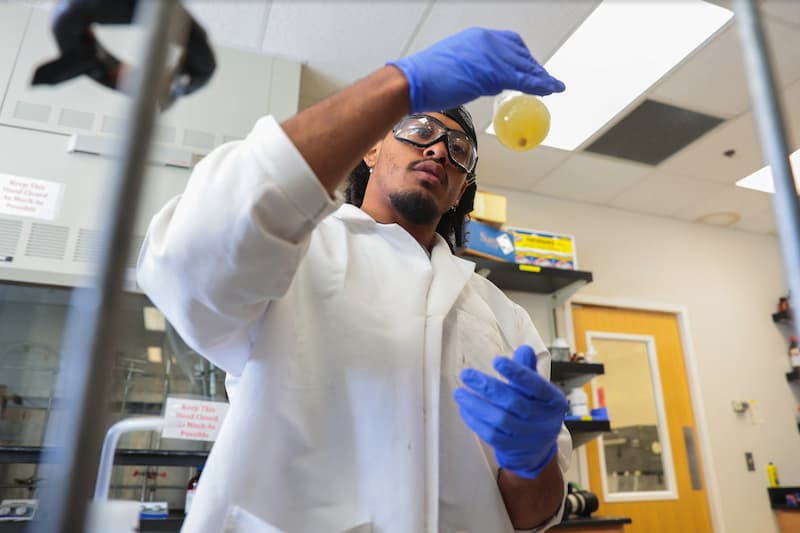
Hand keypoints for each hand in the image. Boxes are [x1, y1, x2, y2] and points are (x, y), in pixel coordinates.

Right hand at [386, 27, 564, 113]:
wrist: (412, 82)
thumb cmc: (424, 79)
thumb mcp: (453, 66)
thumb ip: (473, 69)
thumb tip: (484, 81)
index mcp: (477, 37)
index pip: (509, 43)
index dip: (522, 57)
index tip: (528, 68)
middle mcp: (487, 40)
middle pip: (521, 53)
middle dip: (534, 67)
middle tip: (545, 81)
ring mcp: (491, 55)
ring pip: (525, 65)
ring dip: (541, 77)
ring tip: (553, 86)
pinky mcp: (494, 72)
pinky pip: (524, 79)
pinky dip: (540, 84)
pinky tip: (550, 89)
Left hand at [454, 344, 567, 478]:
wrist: (536, 449)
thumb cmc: (534, 408)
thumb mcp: (537, 389)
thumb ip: (528, 370)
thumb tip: (524, 349)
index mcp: (553, 401)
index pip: (536, 385)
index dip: (517, 373)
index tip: (497, 361)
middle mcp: (544, 420)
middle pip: (514, 402)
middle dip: (488, 387)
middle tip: (466, 374)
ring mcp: (528, 437)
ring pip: (500, 420)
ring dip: (476, 405)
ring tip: (459, 393)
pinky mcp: (513, 449)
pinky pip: (491, 435)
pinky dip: (475, 421)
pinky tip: (464, 409)